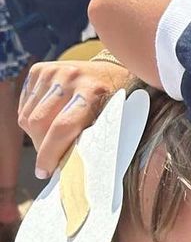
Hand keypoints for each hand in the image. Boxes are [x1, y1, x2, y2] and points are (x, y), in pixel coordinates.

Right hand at [18, 59, 130, 177]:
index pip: (62, 128)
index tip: (44, 172)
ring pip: (27, 116)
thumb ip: (91, 137)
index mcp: (92, 91)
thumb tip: (68, 168)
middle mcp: (69, 77)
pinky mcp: (40, 69)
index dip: (49, 154)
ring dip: (35, 134)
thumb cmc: (116, 101)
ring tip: (51, 139)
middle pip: (39, 123)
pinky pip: (24, 105)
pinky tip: (47, 121)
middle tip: (49, 159)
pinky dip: (31, 119)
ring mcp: (53, 71)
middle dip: (41, 147)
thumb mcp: (112, 118)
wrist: (114, 69)